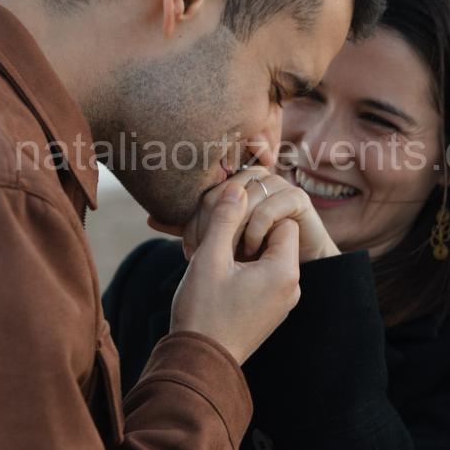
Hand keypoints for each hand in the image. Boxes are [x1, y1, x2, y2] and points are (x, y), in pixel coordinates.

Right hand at [170, 183, 300, 364]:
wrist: (198, 363)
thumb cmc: (203, 311)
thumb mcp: (210, 258)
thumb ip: (225, 218)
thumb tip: (237, 188)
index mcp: (284, 271)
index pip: (282, 220)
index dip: (256, 217)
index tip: (230, 232)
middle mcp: (291, 287)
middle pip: (277, 238)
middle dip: (248, 233)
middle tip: (219, 243)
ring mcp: (282, 302)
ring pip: (268, 257)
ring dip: (243, 252)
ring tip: (215, 262)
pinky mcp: (270, 312)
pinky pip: (264, 278)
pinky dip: (244, 270)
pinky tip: (219, 279)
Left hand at [180, 167, 339, 263]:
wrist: (294, 271)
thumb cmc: (253, 256)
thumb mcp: (214, 245)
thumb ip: (190, 229)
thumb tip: (151, 218)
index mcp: (235, 183)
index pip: (207, 193)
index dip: (195, 221)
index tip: (189, 251)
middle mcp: (256, 178)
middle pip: (225, 191)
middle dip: (213, 226)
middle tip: (206, 254)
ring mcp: (278, 185)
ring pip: (247, 197)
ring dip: (235, 229)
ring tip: (231, 256)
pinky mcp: (297, 199)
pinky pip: (272, 206)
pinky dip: (258, 228)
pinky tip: (251, 251)